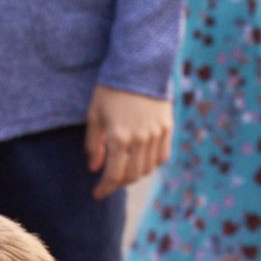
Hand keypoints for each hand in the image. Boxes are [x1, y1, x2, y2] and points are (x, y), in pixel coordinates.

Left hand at [84, 85, 173, 199]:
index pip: (113, 175)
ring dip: (134, 175)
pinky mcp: (167, 128)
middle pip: (131, 176)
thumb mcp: (94, 115)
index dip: (104, 188)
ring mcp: (156, 134)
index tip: (97, 194)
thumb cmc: (110, 89)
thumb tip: (94, 168)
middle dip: (117, 184)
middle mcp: (140, 139)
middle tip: (108, 183)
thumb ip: (93, 144)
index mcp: (119, 137)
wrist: (138, 66)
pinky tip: (141, 161)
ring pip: (147, 169)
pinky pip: (162, 156)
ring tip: (123, 172)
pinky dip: (151, 164)